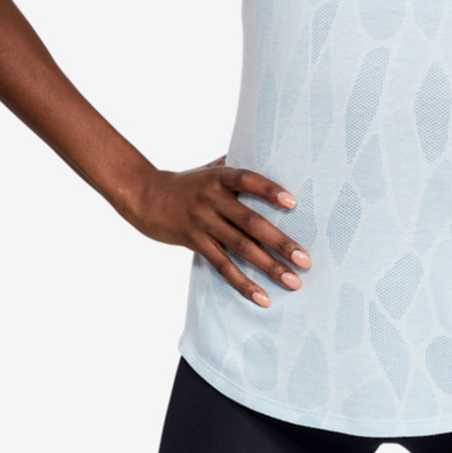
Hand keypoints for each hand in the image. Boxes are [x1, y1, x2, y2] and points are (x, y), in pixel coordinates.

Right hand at [124, 157, 310, 307]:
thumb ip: (239, 165)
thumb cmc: (189, 182)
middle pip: (250, 222)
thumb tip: (276, 154)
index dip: (269, 190)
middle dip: (280, 242)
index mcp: (220, 177)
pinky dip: (243, 283)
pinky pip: (223, 266)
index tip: (293, 203)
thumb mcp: (212, 168)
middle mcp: (212, 200)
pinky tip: (263, 298)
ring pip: (240, 248)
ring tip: (293, 282)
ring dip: (269, 266)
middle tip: (305, 259)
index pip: (247, 180)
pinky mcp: (195, 243)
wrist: (146, 197)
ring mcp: (203, 223)